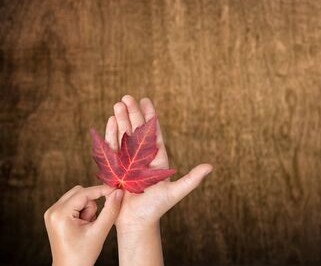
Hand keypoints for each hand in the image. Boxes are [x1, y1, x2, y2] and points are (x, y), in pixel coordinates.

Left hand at [44, 185, 123, 265]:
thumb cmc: (82, 255)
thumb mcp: (100, 231)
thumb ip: (111, 210)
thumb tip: (118, 192)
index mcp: (60, 214)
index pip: (84, 193)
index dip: (102, 190)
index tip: (116, 189)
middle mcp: (52, 210)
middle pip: (79, 192)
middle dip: (92, 203)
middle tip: (94, 221)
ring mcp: (52, 213)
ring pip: (77, 197)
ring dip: (88, 208)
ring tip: (88, 226)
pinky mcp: (54, 216)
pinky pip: (73, 203)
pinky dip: (82, 211)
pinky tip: (83, 225)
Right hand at [105, 95, 212, 264]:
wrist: (136, 223)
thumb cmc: (156, 208)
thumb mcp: (176, 192)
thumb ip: (191, 179)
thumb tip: (210, 166)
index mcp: (156, 159)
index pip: (153, 133)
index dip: (150, 116)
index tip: (146, 101)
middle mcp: (141, 157)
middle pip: (137, 130)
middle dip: (132, 113)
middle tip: (127, 97)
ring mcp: (127, 161)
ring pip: (124, 136)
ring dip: (121, 120)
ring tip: (117, 104)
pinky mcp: (114, 168)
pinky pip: (112, 148)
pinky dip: (110, 134)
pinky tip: (110, 120)